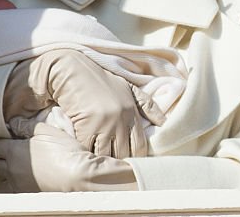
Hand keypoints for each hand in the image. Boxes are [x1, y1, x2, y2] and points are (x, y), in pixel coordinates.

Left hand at [0, 121, 136, 191]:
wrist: (77, 177)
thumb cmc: (65, 153)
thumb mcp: (48, 131)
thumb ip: (28, 126)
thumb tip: (14, 123)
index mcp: (14, 151)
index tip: (3, 137)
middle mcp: (11, 169)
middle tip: (8, 149)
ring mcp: (17, 184)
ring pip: (1, 176)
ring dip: (5, 169)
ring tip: (18, 163)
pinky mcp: (25, 194)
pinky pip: (11, 187)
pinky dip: (14, 181)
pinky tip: (26, 177)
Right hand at [2, 49, 165, 158]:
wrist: (75, 73)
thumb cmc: (102, 81)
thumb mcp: (129, 88)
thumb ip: (148, 105)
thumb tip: (165, 122)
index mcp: (133, 113)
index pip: (140, 145)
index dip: (136, 157)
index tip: (130, 161)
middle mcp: (121, 120)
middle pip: (124, 153)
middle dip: (119, 161)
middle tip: (114, 166)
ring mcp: (104, 124)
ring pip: (107, 155)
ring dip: (103, 160)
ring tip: (101, 165)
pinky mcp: (86, 126)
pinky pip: (89, 149)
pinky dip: (88, 154)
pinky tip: (86, 155)